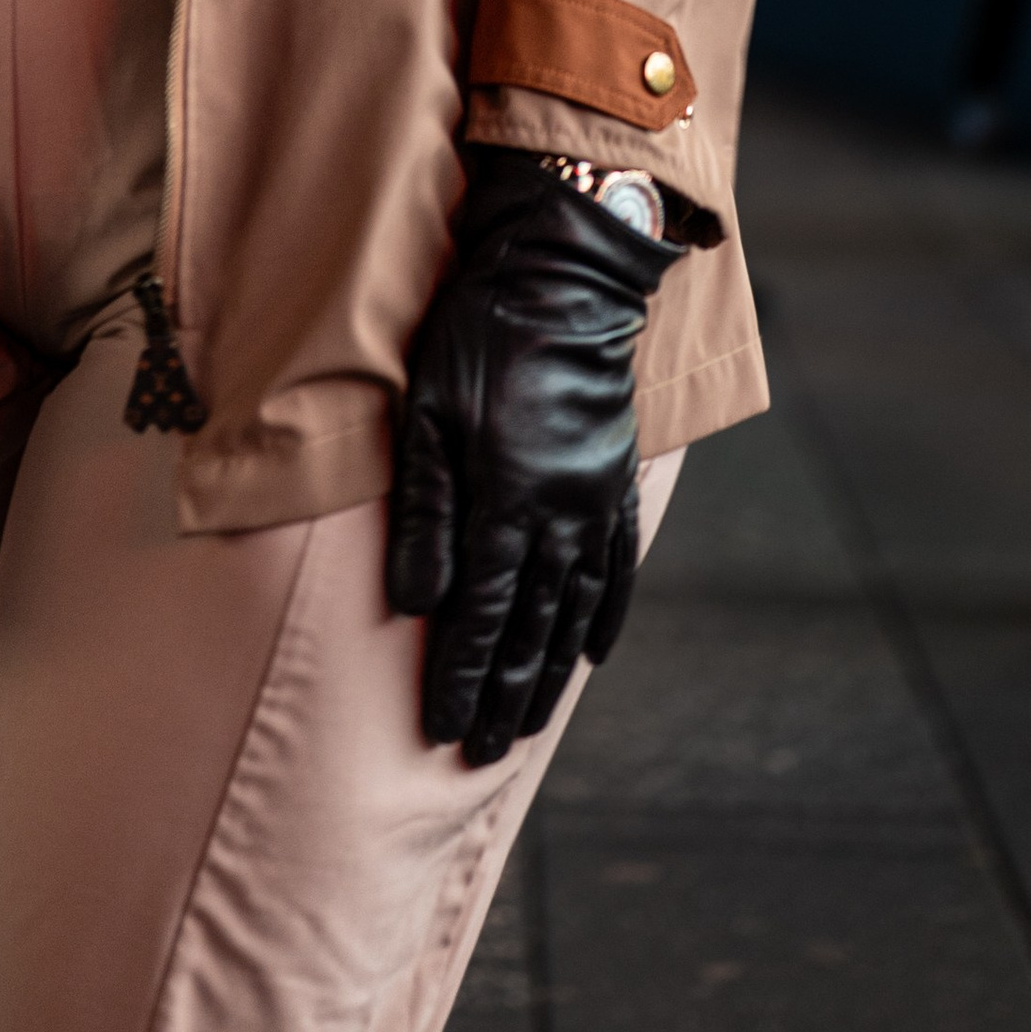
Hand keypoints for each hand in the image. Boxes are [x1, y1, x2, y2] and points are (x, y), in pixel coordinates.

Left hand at [386, 149, 679, 767]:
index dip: (462, 676)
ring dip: (549, 675)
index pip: (481, 615)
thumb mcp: (427, 414)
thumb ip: (423, 514)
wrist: (566, 278)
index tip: (442, 727)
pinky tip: (592, 654)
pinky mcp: (617, 480)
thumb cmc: (478, 337)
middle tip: (478, 752)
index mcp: (508, 503)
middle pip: (531, 630)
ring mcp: (596, 502)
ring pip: (574, 612)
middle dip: (503, 696)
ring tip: (526, 726)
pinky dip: (605, 618)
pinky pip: (618, 568)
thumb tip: (412, 605)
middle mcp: (561, 518)